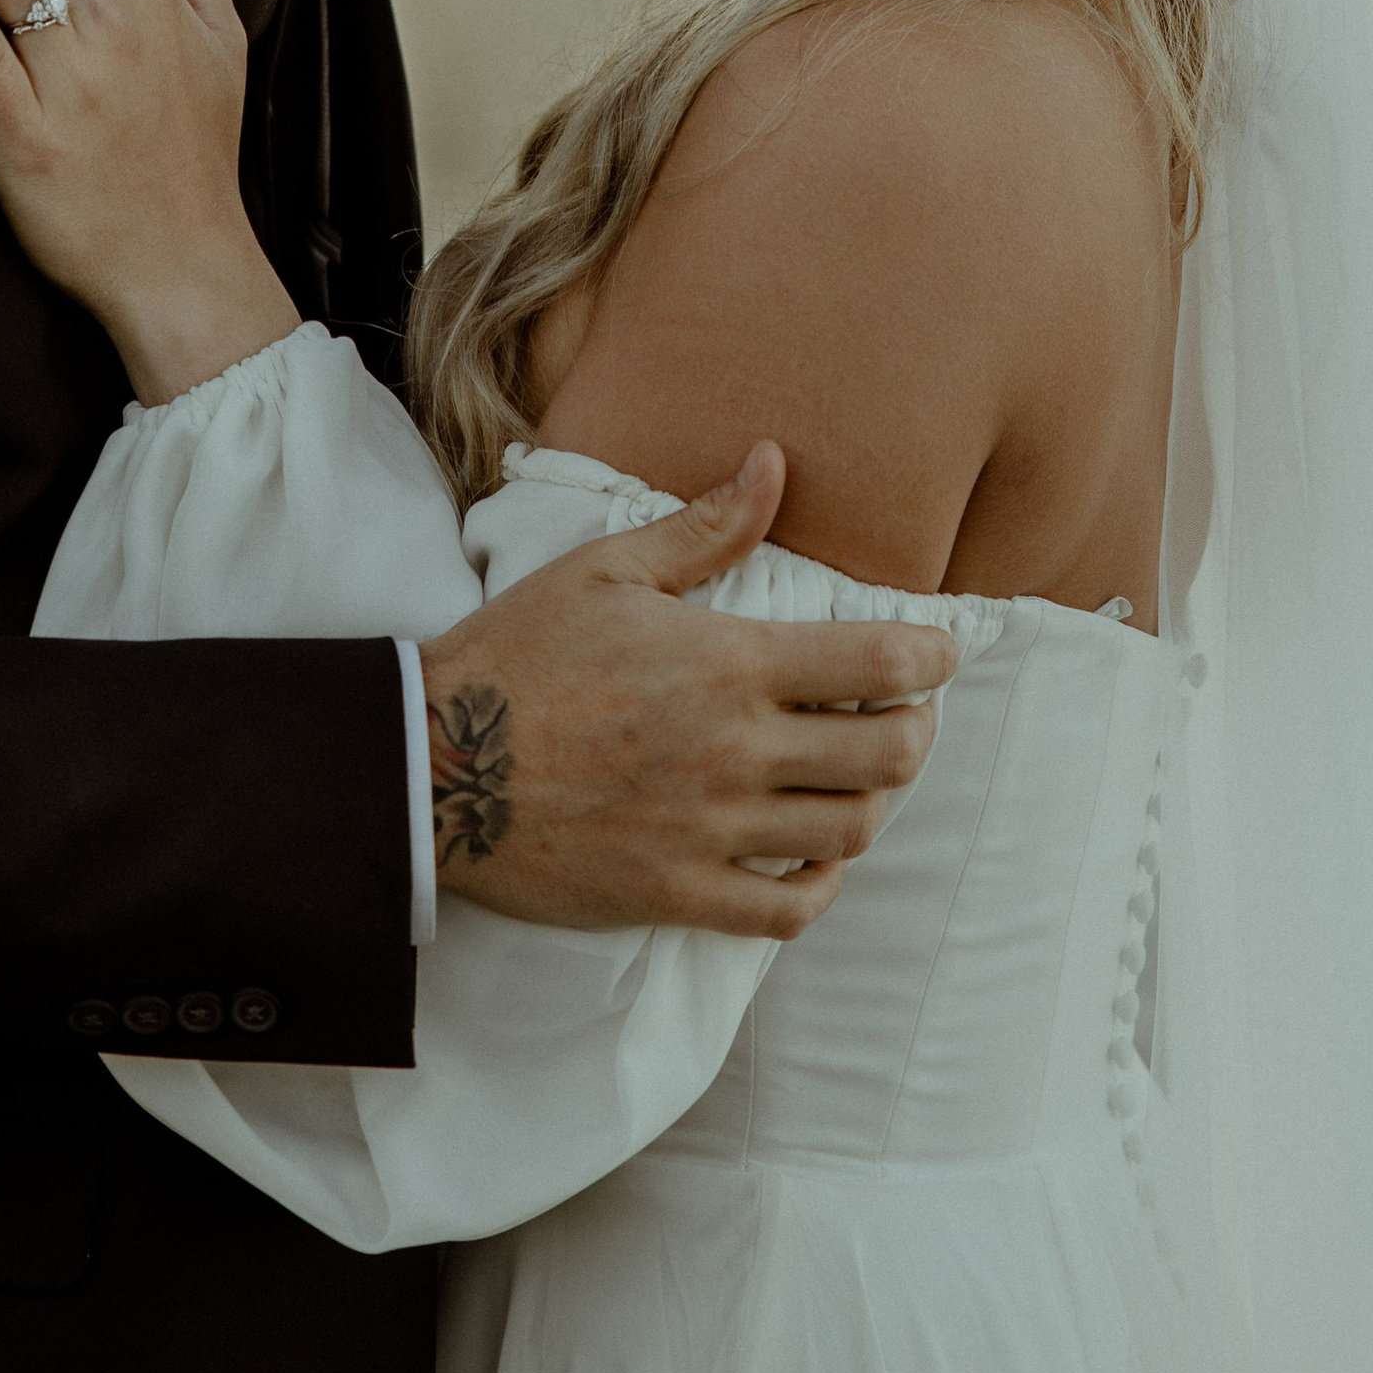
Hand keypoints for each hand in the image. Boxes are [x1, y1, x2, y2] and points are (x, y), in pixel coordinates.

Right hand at [419, 444, 955, 940]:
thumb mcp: (607, 569)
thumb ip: (705, 525)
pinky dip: (817, 886)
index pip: (881, 666)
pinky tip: (807, 857)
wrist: (434, 762)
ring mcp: (710, 830)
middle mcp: (735, 752)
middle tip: (901, 716)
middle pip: (889, 757)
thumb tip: (773, 462)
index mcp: (728, 665)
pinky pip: (786, 910)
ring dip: (870, 803)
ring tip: (853, 779)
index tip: (938, 652)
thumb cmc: (518, 654)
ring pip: (849, 833)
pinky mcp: (676, 892)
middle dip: (915, 731)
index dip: (934, 657)